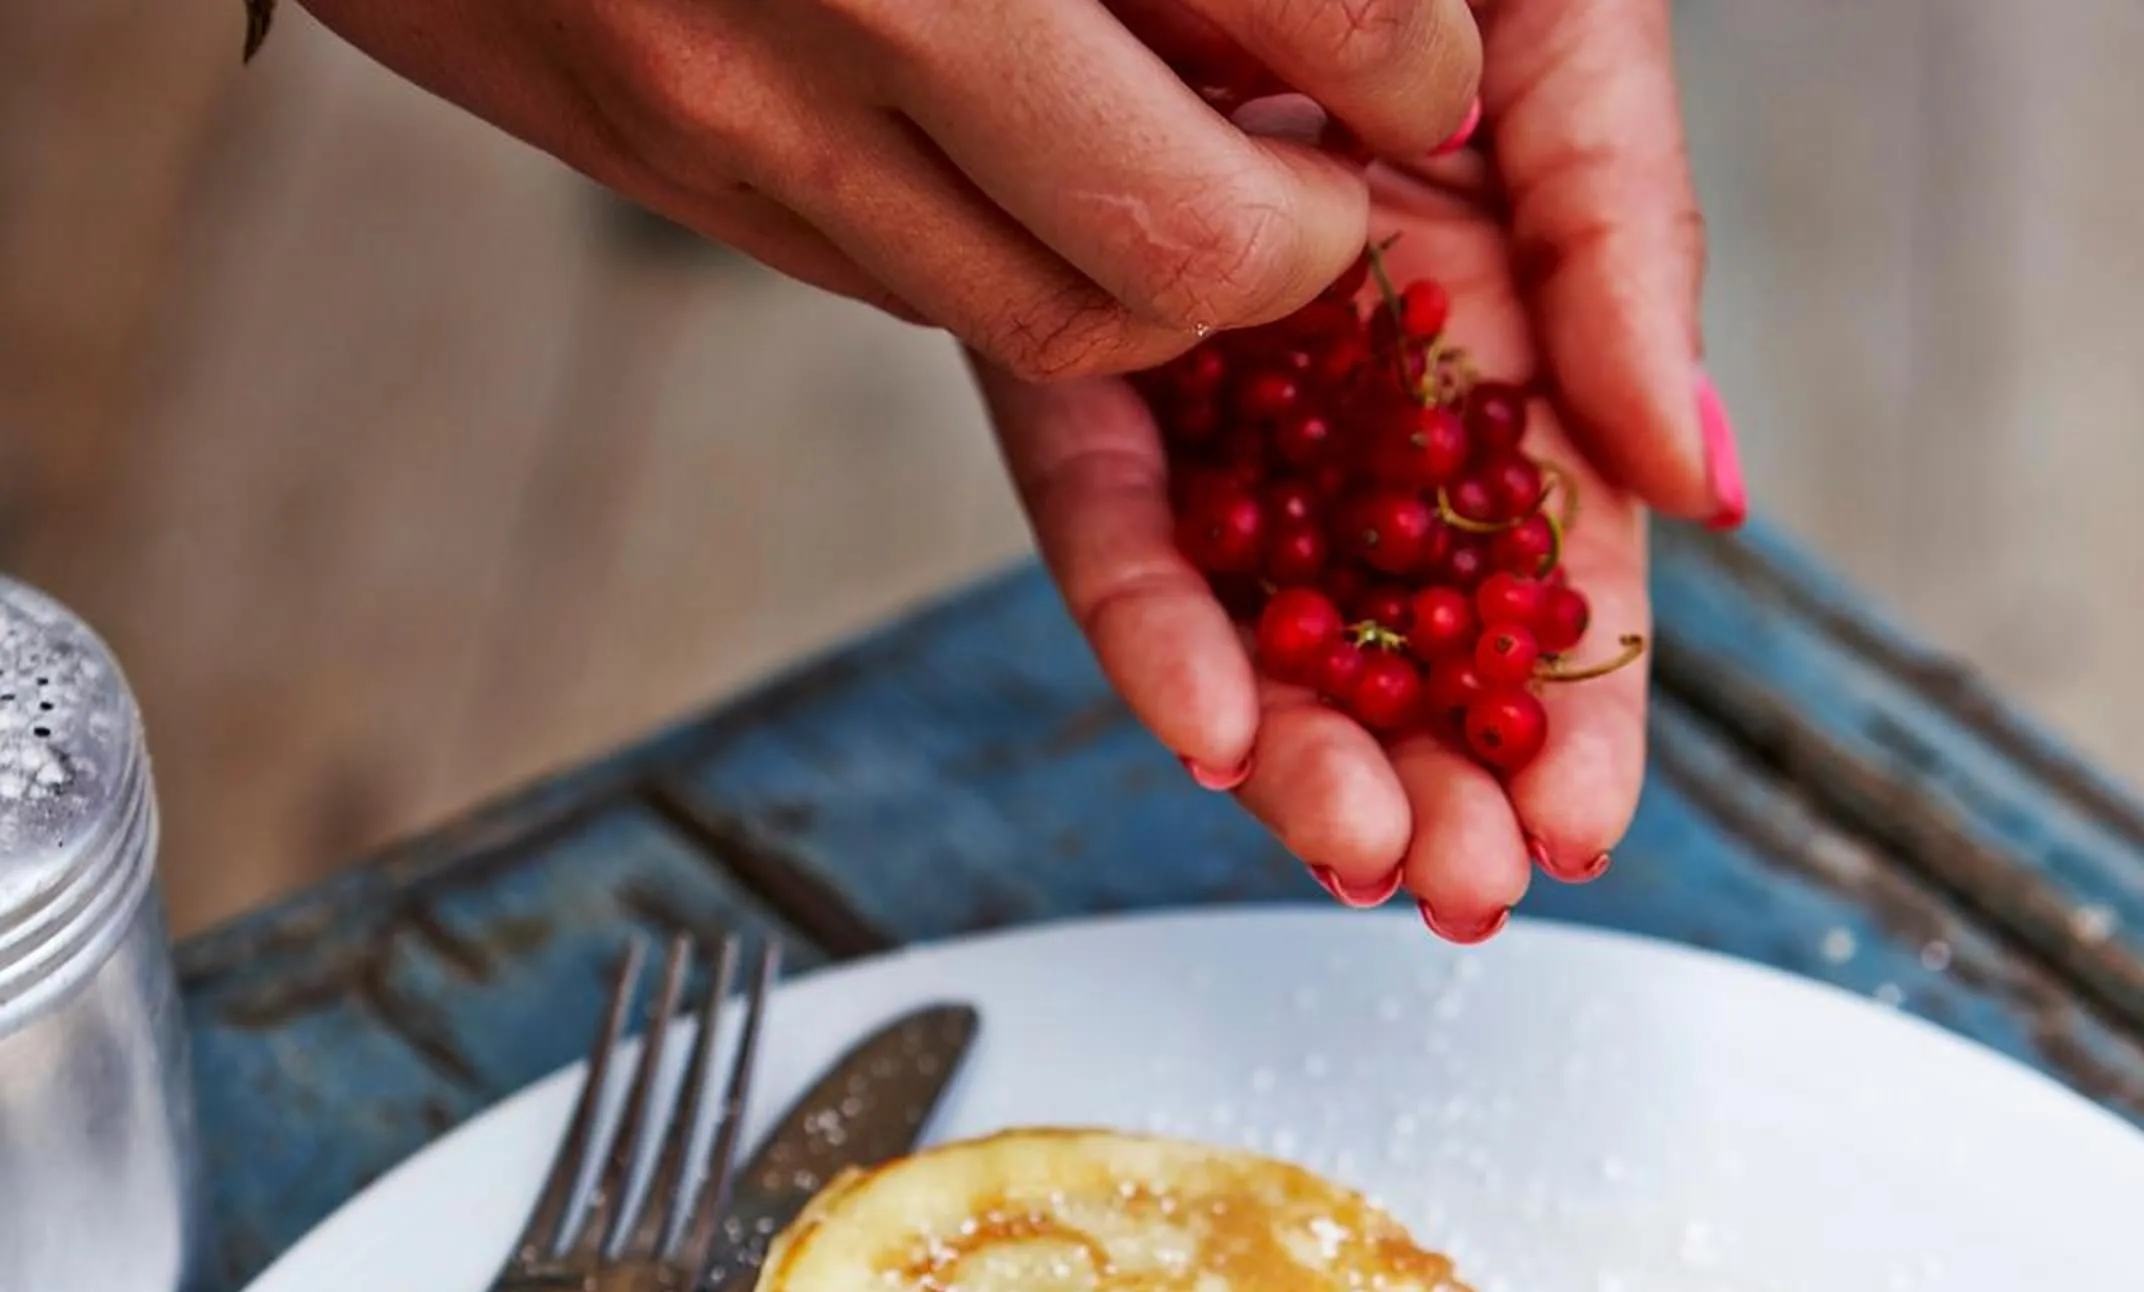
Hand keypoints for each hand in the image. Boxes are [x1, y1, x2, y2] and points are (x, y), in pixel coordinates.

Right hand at [302, 0, 1478, 380]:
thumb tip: (1386, 30)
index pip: (1280, 42)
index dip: (1395, 72)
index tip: (1428, 69)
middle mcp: (826, 17)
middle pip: (1160, 262)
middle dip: (1289, 248)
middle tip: (1340, 180)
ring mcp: (732, 121)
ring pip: (1040, 321)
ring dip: (1166, 287)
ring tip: (1222, 187)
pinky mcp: (683, 174)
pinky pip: (904, 282)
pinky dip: (1020, 253)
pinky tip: (1051, 165)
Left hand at [980, 0, 1728, 934]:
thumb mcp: (1577, 55)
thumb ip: (1633, 257)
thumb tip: (1703, 487)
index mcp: (1501, 340)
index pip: (1551, 571)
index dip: (1576, 713)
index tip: (1582, 829)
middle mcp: (1355, 398)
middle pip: (1400, 638)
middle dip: (1436, 779)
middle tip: (1462, 888)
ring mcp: (1211, 398)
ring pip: (1260, 623)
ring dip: (1309, 759)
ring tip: (1354, 851)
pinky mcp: (1065, 372)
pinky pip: (1109, 528)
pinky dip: (1160, 634)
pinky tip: (1214, 726)